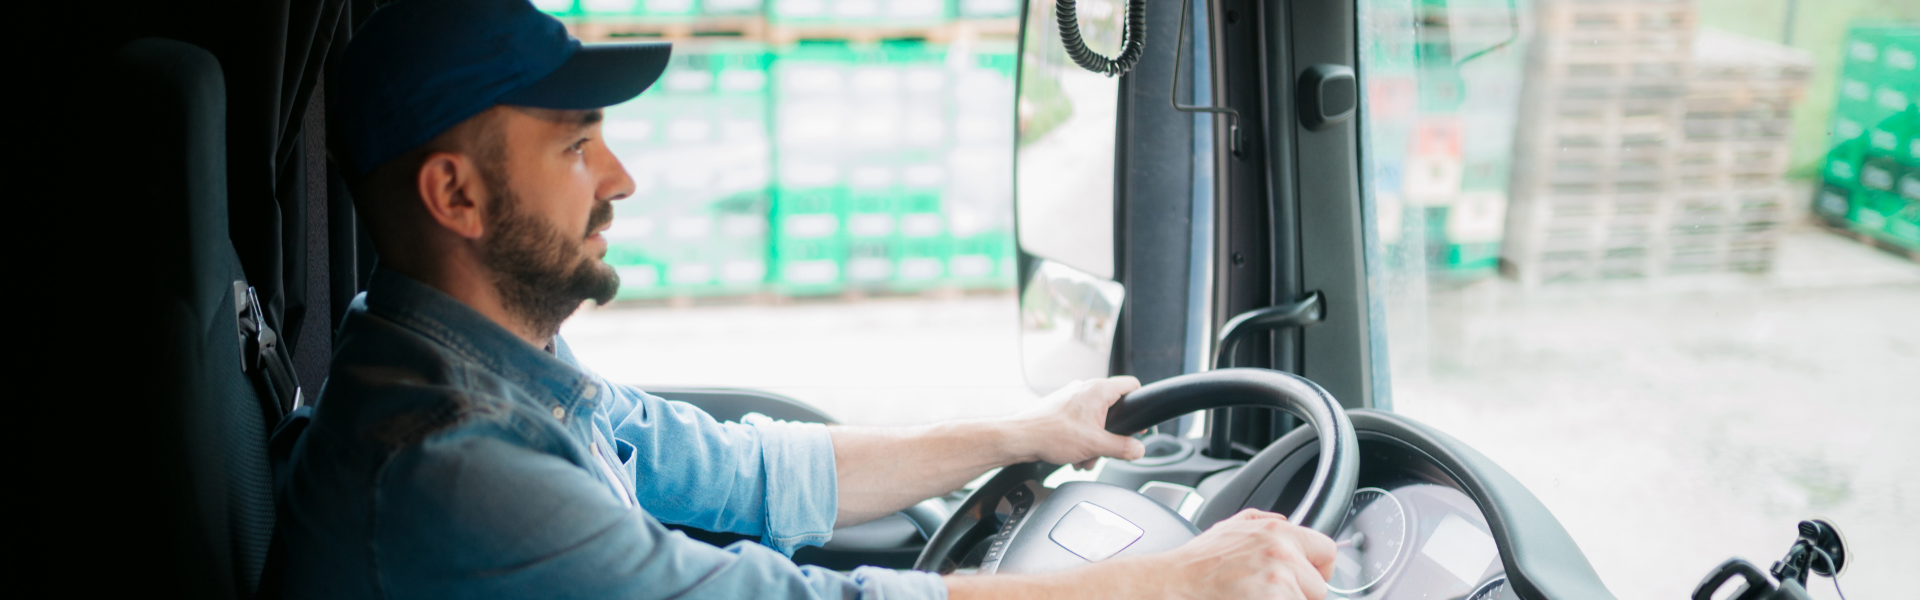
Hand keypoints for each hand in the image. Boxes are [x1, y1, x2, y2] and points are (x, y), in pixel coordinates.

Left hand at [1012, 376, 1145, 468]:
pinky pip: (1081, 423)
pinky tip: (1074, 456)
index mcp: (1098, 390)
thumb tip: (1139, 449)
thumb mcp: (1096, 445)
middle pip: (1114, 409)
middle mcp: (1085, 389)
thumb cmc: (1051, 435)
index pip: (1132, 385)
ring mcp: (1072, 397)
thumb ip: (1123, 448)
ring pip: (1096, 420)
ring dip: (1095, 442)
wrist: (1021, 438)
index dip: (1140, 403)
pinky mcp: (1061, 408)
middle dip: (1112, 435)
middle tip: (1106, 450)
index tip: (1139, 423)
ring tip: (1085, 458)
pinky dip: (1081, 439)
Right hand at [1153, 509, 1336, 599]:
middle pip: (1318, 585)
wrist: (1175, 584)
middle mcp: (1282, 553)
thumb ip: (1263, 520)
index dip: (1318, 568)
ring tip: (1256, 596)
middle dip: (1300, 591)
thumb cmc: (1198, 562)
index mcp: (1277, 531)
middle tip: (1270, 592)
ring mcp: (1279, 582)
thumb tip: (1284, 522)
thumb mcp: (1231, 526)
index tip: (1309, 577)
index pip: (1326, 550)